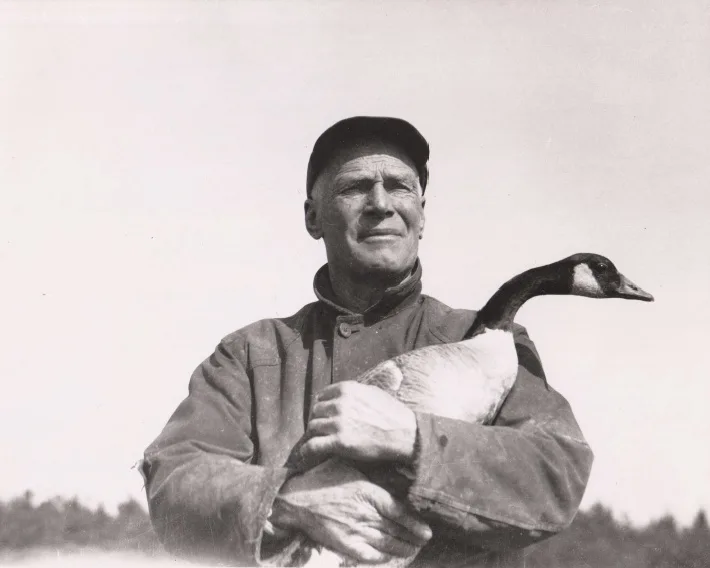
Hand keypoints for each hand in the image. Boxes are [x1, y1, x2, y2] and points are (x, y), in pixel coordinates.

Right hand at [271, 458, 430, 563]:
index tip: (426, 530)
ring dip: (402, 549)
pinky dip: (382, 557)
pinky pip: (369, 555)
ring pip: (386, 544)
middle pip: (396, 530)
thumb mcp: (349, 467)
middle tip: (424, 541)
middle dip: (413, 538)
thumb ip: (370, 473)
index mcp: (367, 491)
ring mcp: (354, 530)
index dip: (415, 523)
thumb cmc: (322, 478)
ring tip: (412, 550)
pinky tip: (390, 556)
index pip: (398, 510)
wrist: (294, 499)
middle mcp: (364, 512)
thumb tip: (392, 473)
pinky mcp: (344, 544)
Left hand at [297, 382, 417, 465]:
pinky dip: (307, 450)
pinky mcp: (339, 442)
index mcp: (347, 389)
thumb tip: (341, 394)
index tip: (324, 415)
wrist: (404, 434)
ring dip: (315, 434)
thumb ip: (354, 391)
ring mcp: (338, 423)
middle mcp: (340, 404)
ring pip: (313, 427)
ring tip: (319, 440)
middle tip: (323, 430)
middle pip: (316, 411)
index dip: (322, 406)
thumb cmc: (392, 414)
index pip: (321, 396)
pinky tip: (307, 454)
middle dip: (319, 420)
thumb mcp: (372, 392)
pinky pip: (313, 445)